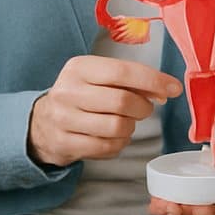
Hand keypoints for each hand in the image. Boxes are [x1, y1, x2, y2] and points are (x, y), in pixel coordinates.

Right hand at [29, 55, 181, 166]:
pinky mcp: (64, 143)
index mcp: (79, 67)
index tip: (173, 89)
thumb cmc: (80, 96)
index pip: (122, 71)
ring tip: (124, 122)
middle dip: (143, 108)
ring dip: (130, 127)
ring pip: (117, 127)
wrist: (42, 123)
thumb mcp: (99, 78)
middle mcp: (68, 91)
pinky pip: (107, 147)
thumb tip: (165, 90)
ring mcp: (63, 119)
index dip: (153, 80)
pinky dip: (119, 143)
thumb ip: (131, 80)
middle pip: (123, 101)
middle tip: (144, 109)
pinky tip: (113, 136)